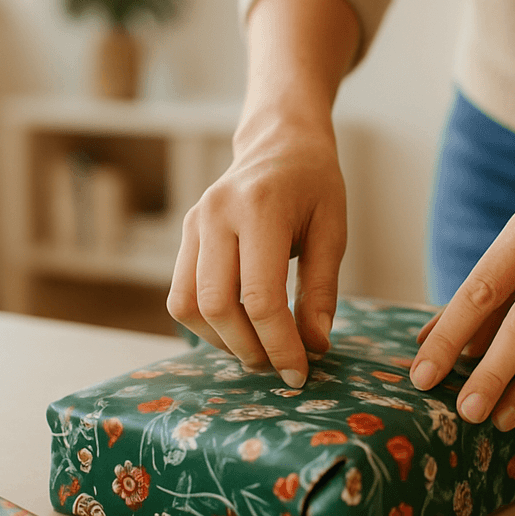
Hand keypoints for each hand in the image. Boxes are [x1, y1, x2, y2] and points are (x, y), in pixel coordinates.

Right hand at [167, 113, 346, 388]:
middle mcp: (216, 215)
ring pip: (188, 306)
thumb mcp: (333, 231)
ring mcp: (194, 224)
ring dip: (221, 341)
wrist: (280, 143)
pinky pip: (181, 294)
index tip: (299, 372)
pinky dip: (206, 324)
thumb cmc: (314, 185)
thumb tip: (314, 346)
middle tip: (280, 366)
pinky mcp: (185, 235)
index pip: (261, 297)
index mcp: (260, 209)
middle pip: (217, 306)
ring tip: (259, 350)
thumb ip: (322, 290)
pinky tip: (239, 329)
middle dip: (249, 348)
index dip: (279, 344)